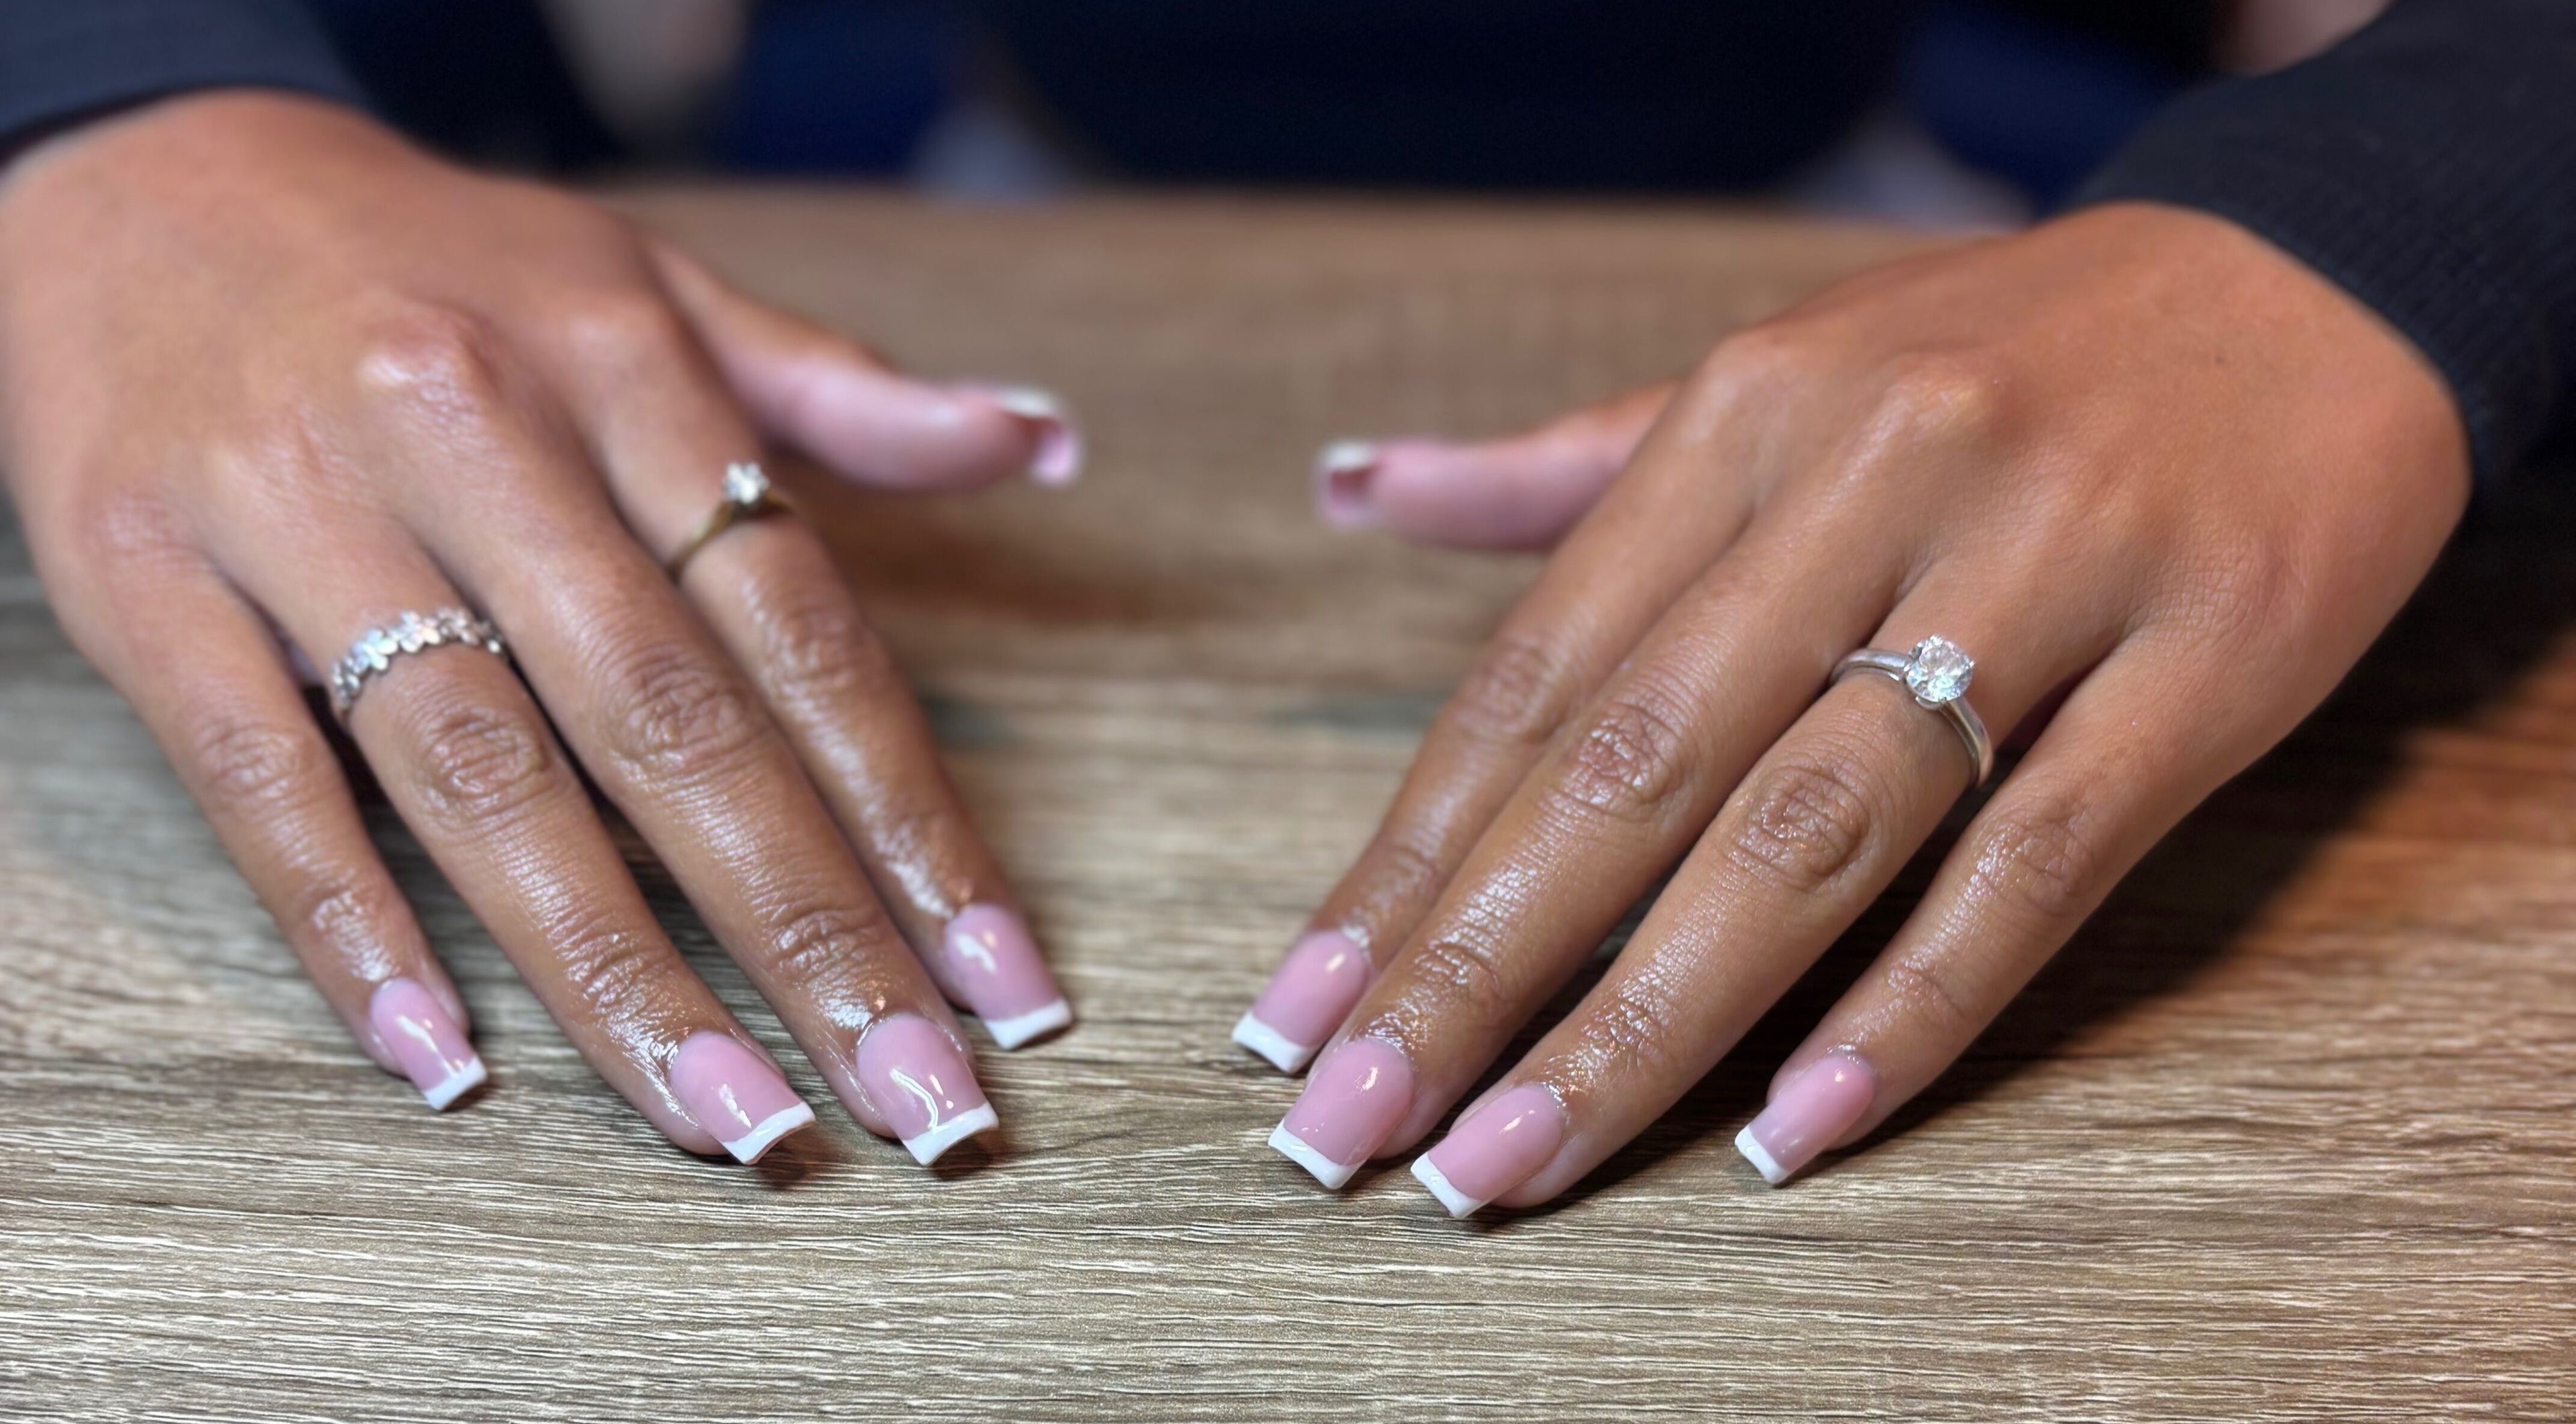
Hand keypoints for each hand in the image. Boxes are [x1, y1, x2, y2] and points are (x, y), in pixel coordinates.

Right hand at [0, 93, 1079, 1164]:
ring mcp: (298, 510)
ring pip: (486, 776)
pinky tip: (449, 1065)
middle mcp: (473, 437)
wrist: (137, 179)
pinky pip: (262, 782)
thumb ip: (836, 392)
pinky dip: (354, 929)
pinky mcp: (144, 580)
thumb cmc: (437, 263)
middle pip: (671, 725)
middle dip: (807, 931)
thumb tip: (1036, 443)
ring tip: (735, 1122)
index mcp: (622, 368)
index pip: (802, 631)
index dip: (914, 818)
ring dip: (620, 970)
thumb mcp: (648, 285)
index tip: (1004, 979)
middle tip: (913, 1099)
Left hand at [1247, 203, 2467, 1209]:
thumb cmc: (2001, 352)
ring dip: (1645, 1018)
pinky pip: (2036, 863)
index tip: (1300, 1006)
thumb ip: (1566, 467)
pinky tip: (1790, 1125)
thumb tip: (1355, 490)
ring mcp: (2045, 571)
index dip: (1409, 855)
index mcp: (1747, 416)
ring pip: (1809, 835)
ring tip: (1514, 1154)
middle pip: (1636, 768)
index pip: (1537, 675)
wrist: (2311, 279)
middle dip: (1477, 964)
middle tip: (1355, 1120)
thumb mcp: (1778, 370)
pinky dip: (1911, 1006)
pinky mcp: (2201, 663)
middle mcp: (1875, 481)